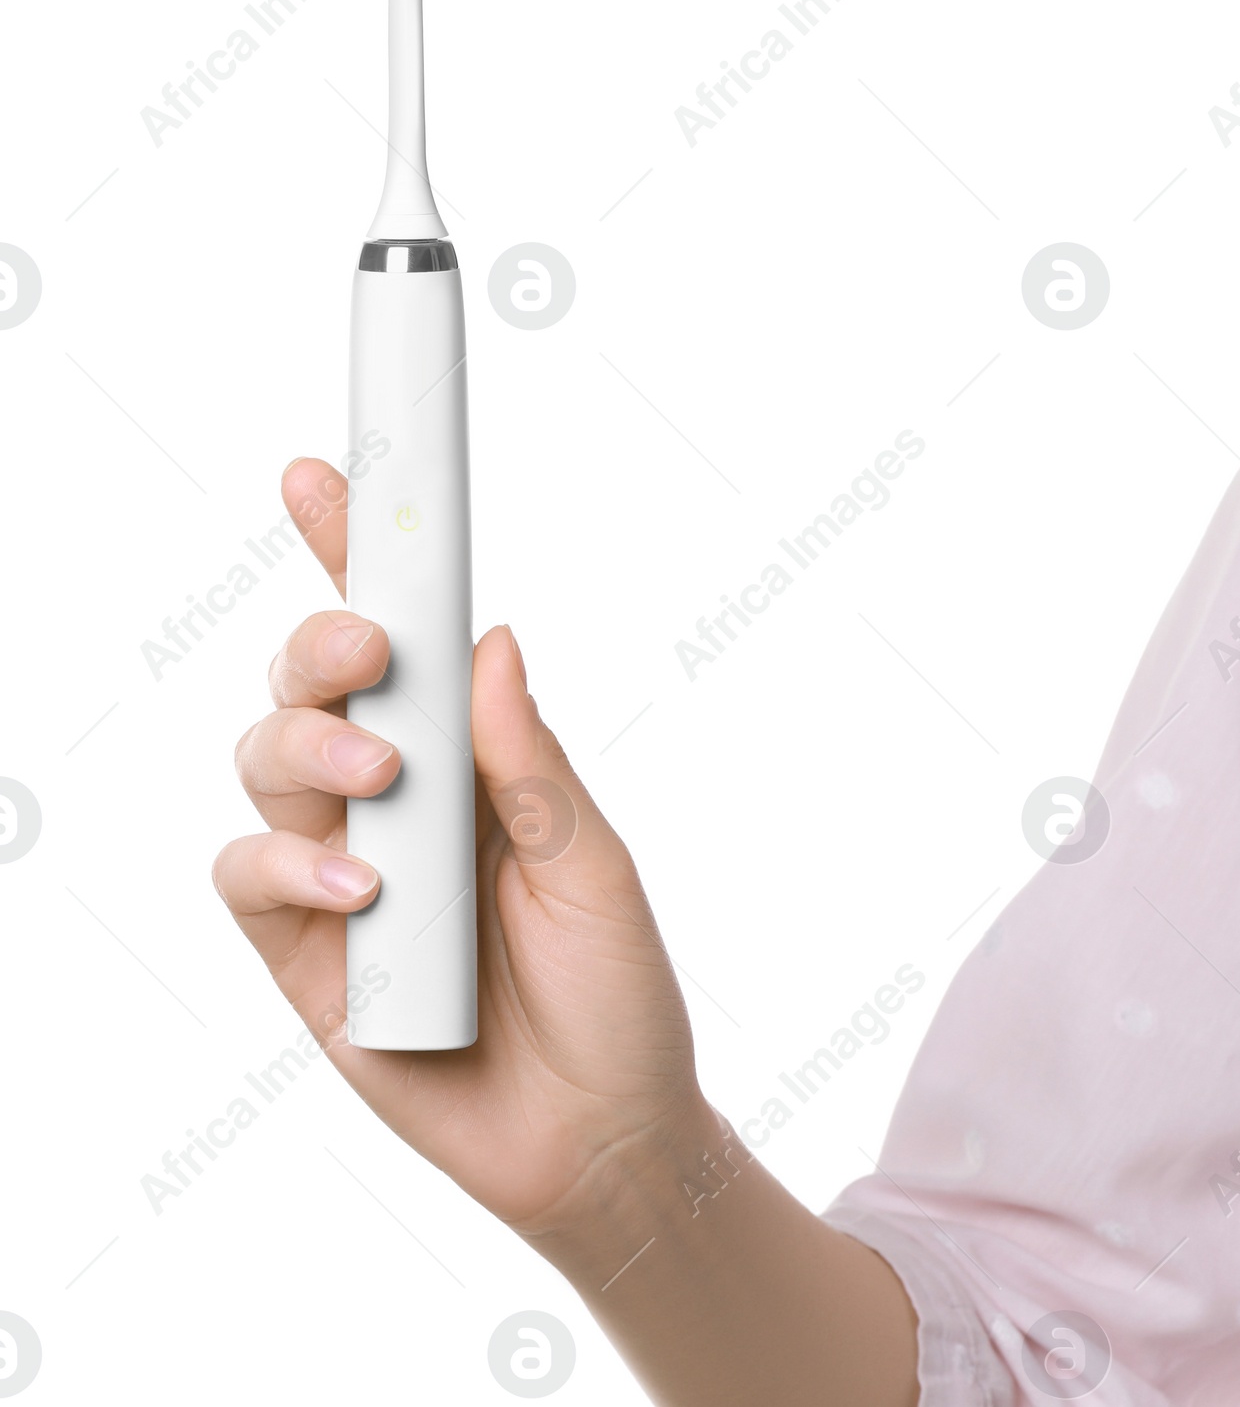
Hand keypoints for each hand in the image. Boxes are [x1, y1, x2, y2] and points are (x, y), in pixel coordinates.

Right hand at [214, 458, 703, 1240]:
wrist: (599, 1137)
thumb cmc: (616, 994)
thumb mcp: (594, 864)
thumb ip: (530, 762)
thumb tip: (490, 639)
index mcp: (471, 760)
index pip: (401, 645)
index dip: (355, 560)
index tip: (324, 477)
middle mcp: (396, 800)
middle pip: (313, 683)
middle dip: (325, 645)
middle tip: (370, 655)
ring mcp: (341, 871)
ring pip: (266, 759)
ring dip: (311, 752)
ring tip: (384, 791)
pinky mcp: (301, 952)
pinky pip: (248, 873)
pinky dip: (290, 862)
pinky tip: (363, 890)